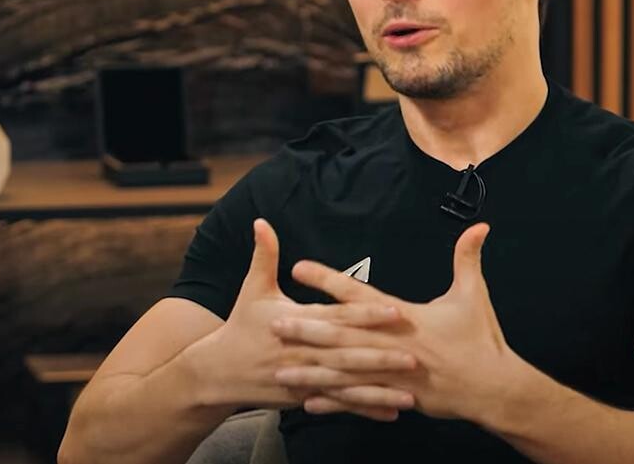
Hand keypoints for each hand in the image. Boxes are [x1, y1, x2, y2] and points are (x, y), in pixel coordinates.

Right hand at [190, 218, 407, 419]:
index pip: (336, 317)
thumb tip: (261, 221)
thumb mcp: (253, 288)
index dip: (365, 314)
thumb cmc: (240, 325)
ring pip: (347, 385)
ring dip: (379, 389)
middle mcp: (302, 352)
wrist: (218, 371)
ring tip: (410, 391)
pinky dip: (365, 408)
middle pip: (347, 355)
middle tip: (414, 355)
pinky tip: (392, 412)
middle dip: (380, 356)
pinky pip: (339, 404)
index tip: (394, 311)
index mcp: (294, 322)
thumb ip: (264, 254)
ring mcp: (303, 379)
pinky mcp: (304, 397)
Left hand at [272, 223, 517, 421]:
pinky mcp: (394, 396)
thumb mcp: (474, 295)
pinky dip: (333, 400)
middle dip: (306, 329)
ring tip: (281, 368)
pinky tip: (308, 400)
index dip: (327, 280)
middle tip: (274, 322)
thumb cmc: (481, 340)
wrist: (494, 388)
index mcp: (403, 316)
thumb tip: (479, 226)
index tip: (299, 268)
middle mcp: (391, 344)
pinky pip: (357, 398)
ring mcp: (390, 373)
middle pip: (340, 335)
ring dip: (311, 369)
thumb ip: (468, 259)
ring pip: (343, 371)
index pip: (357, 294)